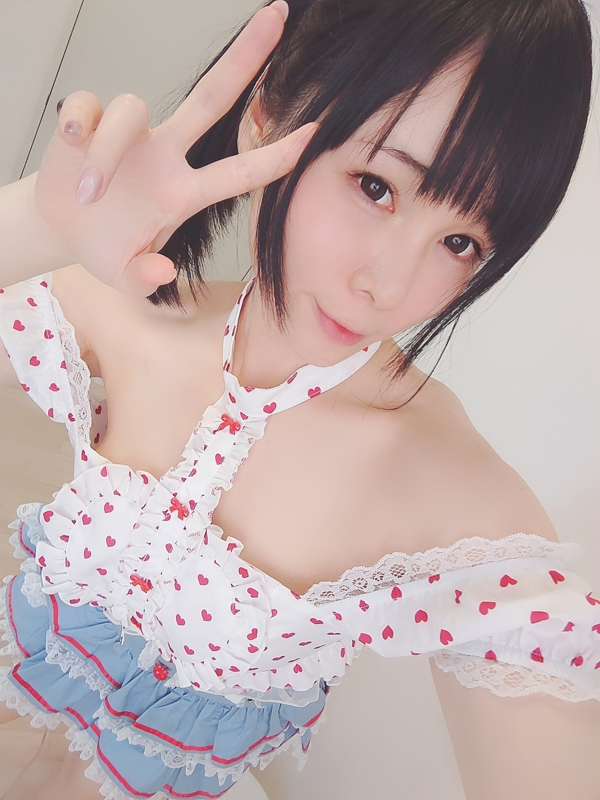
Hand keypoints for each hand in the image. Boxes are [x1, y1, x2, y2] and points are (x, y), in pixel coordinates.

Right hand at [35, 1, 316, 297]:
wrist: (61, 228)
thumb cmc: (105, 248)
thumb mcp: (126, 277)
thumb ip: (143, 280)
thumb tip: (161, 269)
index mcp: (182, 193)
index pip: (240, 171)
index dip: (277, 155)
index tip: (315, 132)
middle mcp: (166, 155)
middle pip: (212, 98)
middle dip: (245, 59)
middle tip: (277, 14)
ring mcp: (131, 136)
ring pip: (132, 109)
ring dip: (109, 151)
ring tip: (88, 193)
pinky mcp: (89, 121)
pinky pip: (91, 104)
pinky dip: (81, 121)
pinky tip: (73, 141)